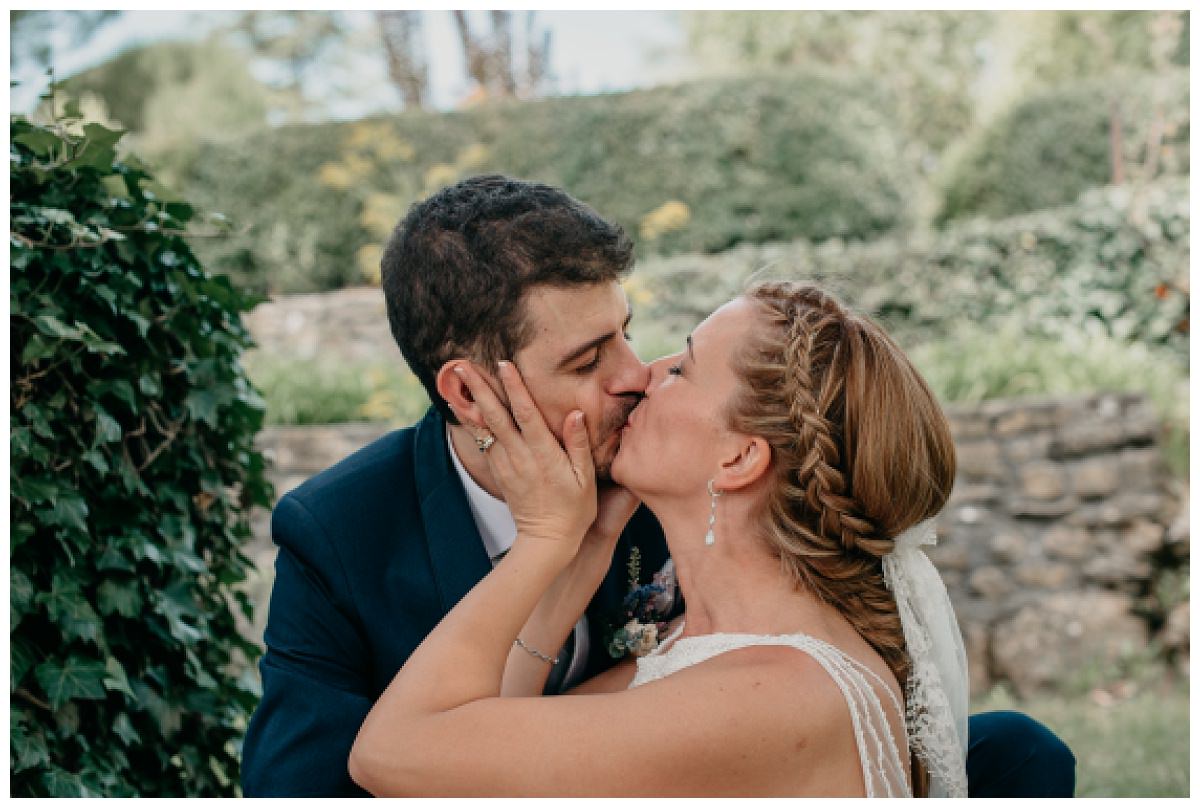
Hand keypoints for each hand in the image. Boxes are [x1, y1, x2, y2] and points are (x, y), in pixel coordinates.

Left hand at [454, 361, 596, 554]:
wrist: (546, 541)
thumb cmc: (574, 510)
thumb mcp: (585, 479)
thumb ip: (578, 445)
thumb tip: (574, 414)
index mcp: (544, 455)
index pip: (526, 414)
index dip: (515, 388)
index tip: (505, 365)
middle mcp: (520, 457)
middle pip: (496, 416)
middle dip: (480, 389)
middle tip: (463, 365)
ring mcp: (506, 465)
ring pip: (485, 428)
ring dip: (472, 401)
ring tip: (459, 379)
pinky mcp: (499, 473)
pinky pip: (483, 442)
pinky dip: (473, 422)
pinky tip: (466, 407)